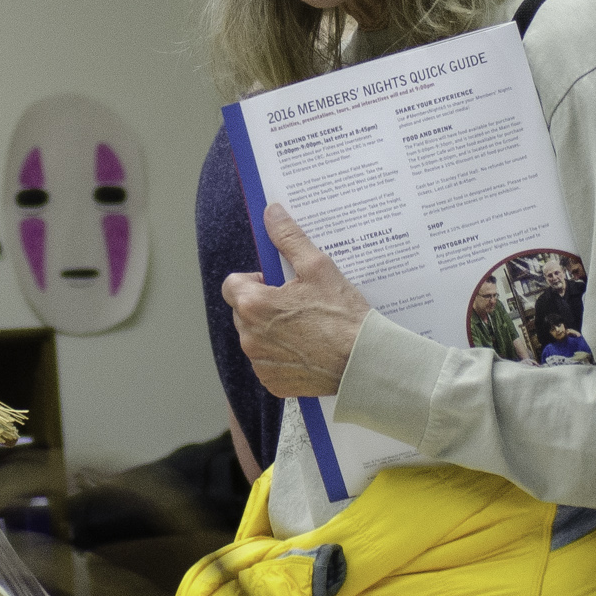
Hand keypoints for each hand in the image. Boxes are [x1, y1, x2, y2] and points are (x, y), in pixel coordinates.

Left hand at [220, 205, 371, 398]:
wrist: (363, 361)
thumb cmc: (342, 314)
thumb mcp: (318, 267)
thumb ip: (289, 238)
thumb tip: (272, 212)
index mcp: (253, 304)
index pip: (232, 284)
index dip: (253, 280)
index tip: (276, 283)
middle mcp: (249, 336)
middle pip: (243, 311)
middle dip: (262, 305)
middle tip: (296, 304)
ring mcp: (260, 363)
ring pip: (255, 337)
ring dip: (270, 330)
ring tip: (305, 327)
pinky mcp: (272, 383)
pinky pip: (267, 363)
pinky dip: (281, 355)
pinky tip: (306, 349)